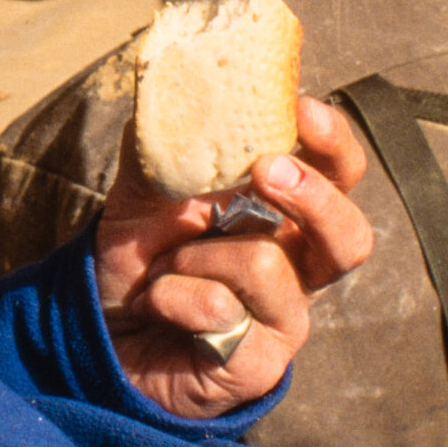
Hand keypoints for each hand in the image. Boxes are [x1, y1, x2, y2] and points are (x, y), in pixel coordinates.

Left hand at [92, 95, 372, 418]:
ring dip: (197, 255)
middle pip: (351, 236)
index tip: (303, 108)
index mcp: (286, 216)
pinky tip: (156, 302)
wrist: (96, 331)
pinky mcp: (257, 365)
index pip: (340, 176)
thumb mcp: (143, 187)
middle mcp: (299, 268)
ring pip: (269, 265)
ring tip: (166, 265)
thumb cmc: (137, 257)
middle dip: (310, 196)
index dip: (334, 143)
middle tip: (264, 170)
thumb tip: (173, 80)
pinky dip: (176, 296)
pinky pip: (223, 313)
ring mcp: (283, 320)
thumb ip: (166, 139)